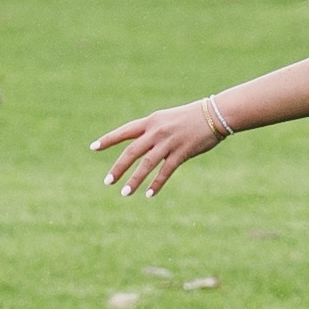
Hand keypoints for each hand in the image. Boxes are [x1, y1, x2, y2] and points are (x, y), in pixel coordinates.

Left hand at [90, 99, 224, 197]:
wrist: (215, 114)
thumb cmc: (190, 117)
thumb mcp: (166, 119)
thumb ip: (152, 132)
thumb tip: (138, 146)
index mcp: (151, 121)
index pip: (124, 131)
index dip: (108, 139)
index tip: (93, 147)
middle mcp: (156, 131)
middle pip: (131, 151)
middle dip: (118, 168)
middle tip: (107, 181)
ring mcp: (169, 142)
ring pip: (146, 164)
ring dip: (134, 180)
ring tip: (124, 193)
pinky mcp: (182, 152)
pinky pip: (165, 171)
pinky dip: (156, 184)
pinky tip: (148, 194)